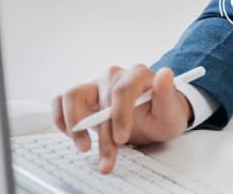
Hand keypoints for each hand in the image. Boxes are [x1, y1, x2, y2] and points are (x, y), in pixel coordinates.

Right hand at [52, 65, 193, 173]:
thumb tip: (165, 73)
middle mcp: (113, 76)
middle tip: (107, 159)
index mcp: (136, 74)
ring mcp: (95, 85)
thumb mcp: (172, 109)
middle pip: (100, 101)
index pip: (122, 90)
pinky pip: (61, 101)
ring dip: (75, 124)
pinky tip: (73, 136)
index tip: (121, 138)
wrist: (156, 117)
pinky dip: (62, 119)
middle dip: (102, 134)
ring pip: (73, 95)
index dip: (119, 115)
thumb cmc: (164, 113)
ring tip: (84, 147)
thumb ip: (167, 93)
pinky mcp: (82, 97)